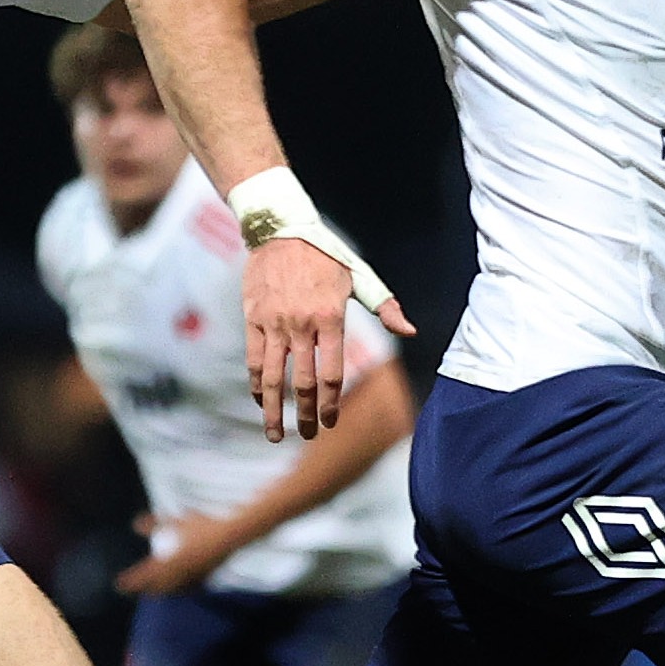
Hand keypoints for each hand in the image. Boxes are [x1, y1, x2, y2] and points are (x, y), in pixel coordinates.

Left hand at [117, 513, 240, 594]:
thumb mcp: (176, 522)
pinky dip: (183, 589)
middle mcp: (180, 575)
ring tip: (158, 591)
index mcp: (169, 563)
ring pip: (175, 591)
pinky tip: (183, 588)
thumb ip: (154, 524)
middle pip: (159, 589)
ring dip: (164, 591)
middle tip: (137, 589)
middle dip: (147, 591)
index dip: (130, 582)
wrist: (230, 534)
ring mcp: (194, 578)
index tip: (119, 584)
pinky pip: (191, 588)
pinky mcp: (207, 578)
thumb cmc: (201, 527)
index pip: (144, 577)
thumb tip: (135, 524)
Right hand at [242, 238, 408, 442]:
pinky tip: (260, 401)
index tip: (331, 423)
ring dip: (273, 411)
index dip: (331, 404)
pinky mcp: (253, 319)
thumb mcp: (360, 276)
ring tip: (274, 435)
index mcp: (330, 318)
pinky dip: (255, 385)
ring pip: (271, 378)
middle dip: (305, 415)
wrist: (281, 229)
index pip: (331, 373)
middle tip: (308, 436)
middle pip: (302, 382)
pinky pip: (253, 360)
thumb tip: (411, 331)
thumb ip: (384, 306)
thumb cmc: (326, 255)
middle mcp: (301, 325)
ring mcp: (274, 324)